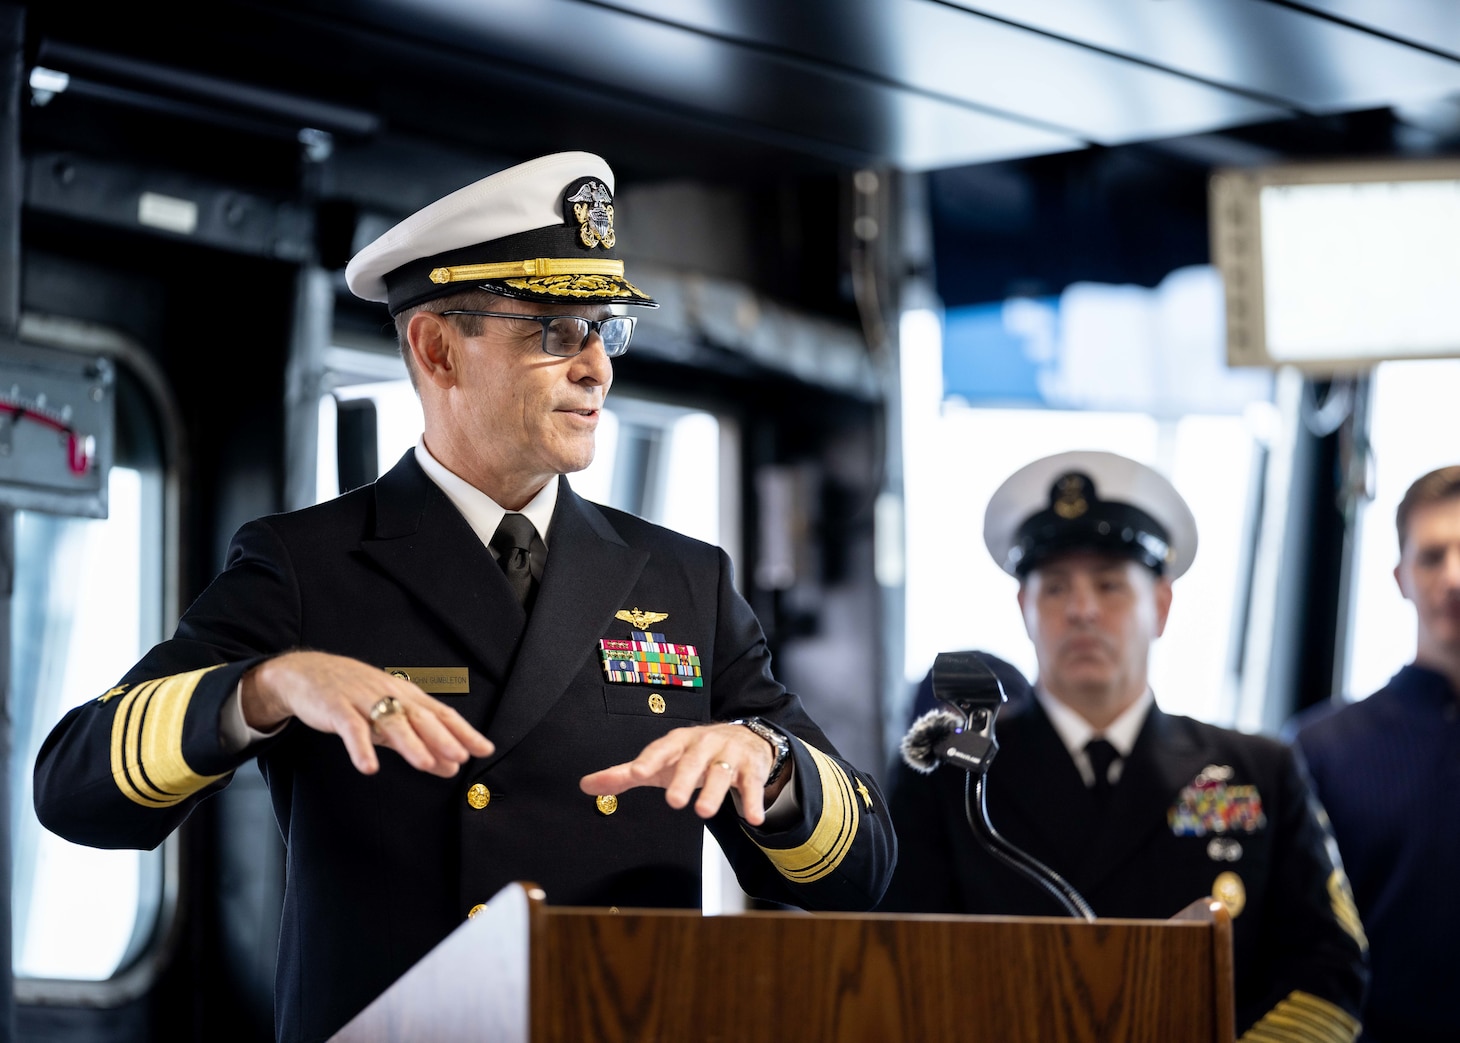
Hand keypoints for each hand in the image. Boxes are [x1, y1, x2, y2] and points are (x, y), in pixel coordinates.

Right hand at [241, 651, 493, 776]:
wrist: (306, 673)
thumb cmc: (354, 696)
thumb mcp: (389, 718)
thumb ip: (419, 742)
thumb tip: (452, 767)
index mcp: (405, 695)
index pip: (441, 713)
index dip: (463, 731)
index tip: (485, 749)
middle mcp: (389, 693)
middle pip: (420, 716)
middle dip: (443, 737)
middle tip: (462, 756)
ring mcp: (362, 699)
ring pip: (390, 721)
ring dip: (409, 743)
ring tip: (425, 764)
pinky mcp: (336, 707)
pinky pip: (350, 728)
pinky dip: (359, 748)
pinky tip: (369, 767)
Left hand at [579, 722, 791, 826]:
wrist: (745, 739)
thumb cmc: (693, 754)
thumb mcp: (660, 762)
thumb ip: (625, 775)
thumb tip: (585, 786)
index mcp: (679, 741)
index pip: (662, 748)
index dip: (649, 760)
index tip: (636, 774)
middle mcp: (705, 744)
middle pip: (693, 761)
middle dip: (683, 779)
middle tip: (672, 801)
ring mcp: (730, 755)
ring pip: (722, 772)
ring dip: (714, 791)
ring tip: (703, 812)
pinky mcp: (751, 769)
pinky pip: (752, 785)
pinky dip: (753, 801)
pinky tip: (753, 819)